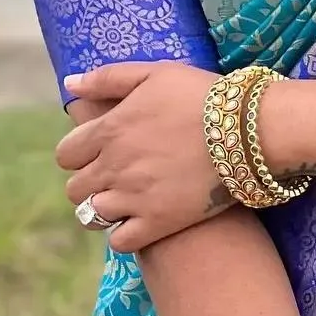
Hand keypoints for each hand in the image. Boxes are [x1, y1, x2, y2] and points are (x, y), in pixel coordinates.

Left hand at [58, 61, 228, 252]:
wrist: (248, 132)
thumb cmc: (203, 96)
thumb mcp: (155, 74)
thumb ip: (108, 78)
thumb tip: (69, 85)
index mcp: (109, 130)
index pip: (66, 154)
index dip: (79, 154)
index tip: (98, 153)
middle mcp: (114, 167)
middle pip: (75, 188)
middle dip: (90, 182)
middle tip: (114, 177)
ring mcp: (134, 198)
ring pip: (93, 215)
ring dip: (104, 208)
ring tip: (125, 200)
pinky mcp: (158, 223)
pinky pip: (120, 241)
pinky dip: (123, 234)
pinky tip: (139, 222)